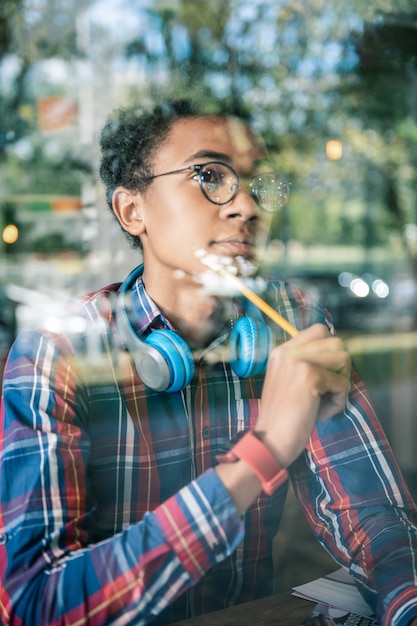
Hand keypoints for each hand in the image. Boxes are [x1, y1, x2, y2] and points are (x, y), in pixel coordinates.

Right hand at [254, 323, 350, 467]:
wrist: (269, 441)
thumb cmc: (283, 417)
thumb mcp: (289, 381)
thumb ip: (306, 364)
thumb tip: (340, 357)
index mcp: (281, 351)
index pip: (319, 330)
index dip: (331, 352)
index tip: (324, 375)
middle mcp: (288, 351)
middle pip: (336, 342)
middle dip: (340, 367)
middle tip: (328, 389)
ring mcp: (298, 362)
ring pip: (344, 358)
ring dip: (341, 383)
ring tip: (325, 401)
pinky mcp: (309, 377)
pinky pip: (342, 383)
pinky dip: (338, 401)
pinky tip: (321, 413)